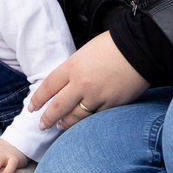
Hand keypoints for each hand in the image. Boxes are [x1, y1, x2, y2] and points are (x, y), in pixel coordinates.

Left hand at [29, 33, 148, 133]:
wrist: (139, 48)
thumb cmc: (113, 46)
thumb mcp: (85, 52)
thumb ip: (74, 69)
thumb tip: (66, 84)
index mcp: (72, 67)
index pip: (48, 87)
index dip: (38, 100)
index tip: (32, 108)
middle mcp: (81, 83)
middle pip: (58, 107)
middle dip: (47, 118)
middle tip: (42, 125)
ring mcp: (97, 96)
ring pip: (75, 116)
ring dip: (65, 123)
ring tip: (60, 126)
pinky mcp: (112, 104)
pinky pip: (94, 118)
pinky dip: (86, 123)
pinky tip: (81, 125)